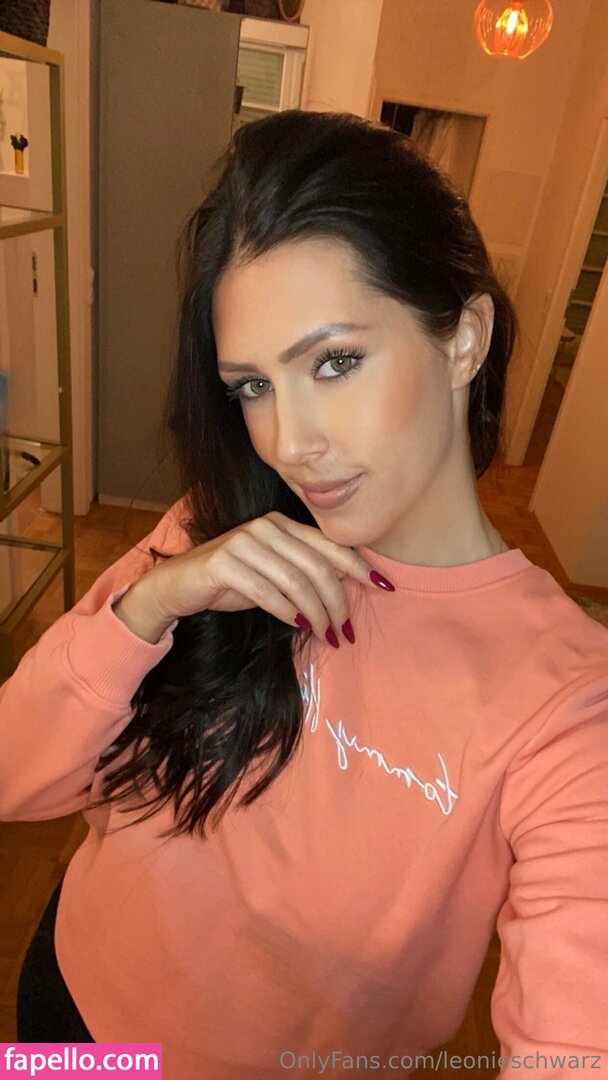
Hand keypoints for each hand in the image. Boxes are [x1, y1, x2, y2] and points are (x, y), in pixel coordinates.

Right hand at [140, 510, 392, 645]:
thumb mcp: (273, 575)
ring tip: (326, 634)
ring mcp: (244, 542)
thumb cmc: (231, 581)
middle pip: (316, 566)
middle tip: (345, 630)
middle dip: (337, 601)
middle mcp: (266, 527)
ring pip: (295, 581)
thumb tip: (344, 593)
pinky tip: (298, 624)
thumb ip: (304, 575)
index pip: (329, 545)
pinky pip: (266, 591)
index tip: (383, 587)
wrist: (178, 585)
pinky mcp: (224, 563)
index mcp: (282, 525)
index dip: (358, 566)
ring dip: (316, 612)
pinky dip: (287, 610)